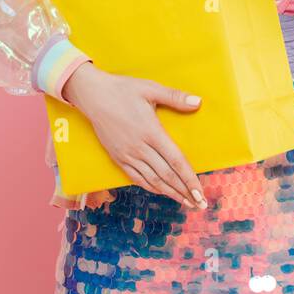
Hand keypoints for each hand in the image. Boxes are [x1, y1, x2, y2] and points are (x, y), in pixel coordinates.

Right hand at [62, 62, 207, 208]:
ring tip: (185, 202)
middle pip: (167, 175)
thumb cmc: (122, 89)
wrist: (92, 95)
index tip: (200, 193)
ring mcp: (127, 154)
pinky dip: (150, 187)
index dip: (190, 179)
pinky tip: (161, 192)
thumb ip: (175, 97)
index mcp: (151, 131)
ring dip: (170, 193)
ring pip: (152, 180)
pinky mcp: (117, 157)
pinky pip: (136, 178)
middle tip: (199, 205)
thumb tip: (198, 102)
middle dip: (185, 192)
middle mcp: (140, 147)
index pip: (176, 161)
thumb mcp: (150, 88)